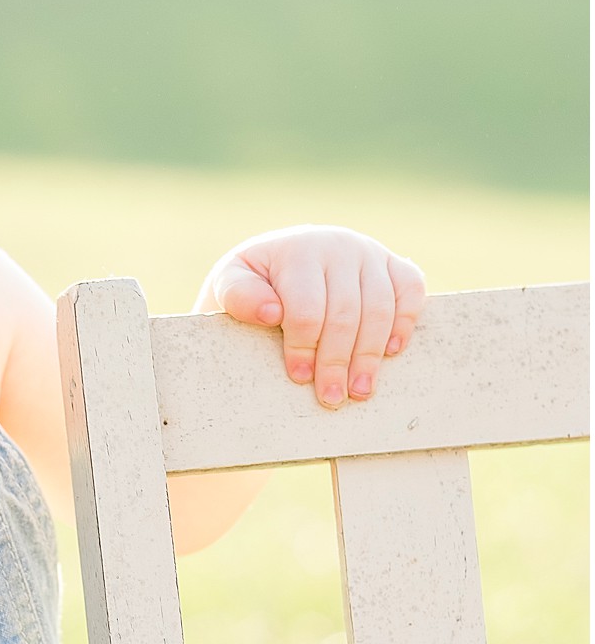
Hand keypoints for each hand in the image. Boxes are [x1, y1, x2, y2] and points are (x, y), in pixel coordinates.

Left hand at [201, 225, 425, 407]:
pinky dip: (405, 321)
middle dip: (338, 361)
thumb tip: (272, 313)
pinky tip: (391, 352)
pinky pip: (411, 290)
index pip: (307, 307)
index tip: (298, 377)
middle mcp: (338, 245)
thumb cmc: (255, 281)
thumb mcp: (232, 283)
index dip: (303, 347)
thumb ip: (240, 296)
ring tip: (360, 390)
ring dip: (371, 354)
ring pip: (380, 308)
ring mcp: (369, 253)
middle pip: (346, 313)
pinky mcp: (393, 263)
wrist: (282, 258)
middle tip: (331, 398)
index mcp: (297, 250)